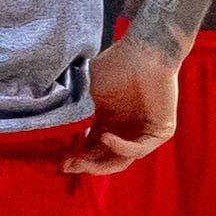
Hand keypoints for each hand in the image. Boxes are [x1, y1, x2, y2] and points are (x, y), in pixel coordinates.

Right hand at [67, 37, 178, 174]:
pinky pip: (139, 149)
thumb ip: (76, 110)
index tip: (60, 163)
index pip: (92, 150)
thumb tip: (54, 128)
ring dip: (100, 163)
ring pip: (121, 161)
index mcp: (109, 122)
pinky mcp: (161, 131)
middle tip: (69, 166)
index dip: (76, 158)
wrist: (146, 49)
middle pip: (105, 160)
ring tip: (83, 159)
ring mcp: (144, 133)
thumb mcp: (90, 91)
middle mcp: (126, 131)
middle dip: (86, 165)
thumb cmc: (117, 63)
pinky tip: (106, 138)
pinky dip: (121, 147)